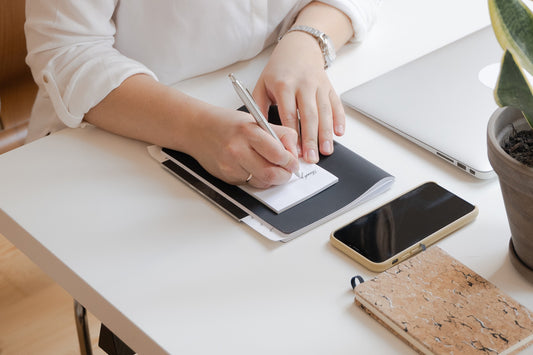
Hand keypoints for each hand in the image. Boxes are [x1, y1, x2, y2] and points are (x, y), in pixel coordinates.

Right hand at [188, 107, 299, 187]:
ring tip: (273, 170)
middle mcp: (238, 150)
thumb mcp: (255, 120)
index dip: (290, 161)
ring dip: (272, 180)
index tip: (293, 162)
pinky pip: (250, 184)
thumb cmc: (226, 123)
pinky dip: (257, 179)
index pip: (278, 153)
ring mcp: (230, 165)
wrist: (196, 129)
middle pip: (271, 173)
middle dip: (284, 175)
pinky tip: (254, 168)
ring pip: (262, 182)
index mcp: (248, 131)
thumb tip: (295, 151)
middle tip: (288, 171)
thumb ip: (278, 134)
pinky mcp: (226, 177)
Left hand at [253, 31, 345, 163]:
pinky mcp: (330, 87)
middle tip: (311, 158)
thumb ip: (258, 108)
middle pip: (309, 115)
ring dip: (326, 133)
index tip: (292, 151)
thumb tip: (259, 133)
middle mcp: (304, 84)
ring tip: (326, 151)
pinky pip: (336, 104)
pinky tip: (339, 133)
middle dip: (311, 139)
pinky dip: (339, 119)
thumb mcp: (262, 85)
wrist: (299, 48)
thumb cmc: (279, 70)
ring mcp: (319, 85)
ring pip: (325, 112)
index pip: (289, 113)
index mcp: (284, 84)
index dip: (293, 134)